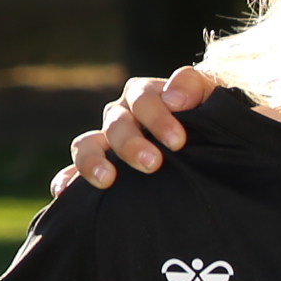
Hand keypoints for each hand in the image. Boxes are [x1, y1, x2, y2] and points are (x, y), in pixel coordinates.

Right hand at [55, 65, 217, 194]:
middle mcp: (124, 116)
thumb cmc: (216, 120)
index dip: (157, 117)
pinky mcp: (101, 168)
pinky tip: (65, 193)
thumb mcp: (214, 98)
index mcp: (149, 96)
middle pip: (116, 123)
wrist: (215, 146)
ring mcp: (109, 142)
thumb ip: (197, 87)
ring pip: (88, 144)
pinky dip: (68, 181)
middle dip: (132, 143)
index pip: (143, 97)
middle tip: (153, 164)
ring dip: (93, 161)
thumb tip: (174, 98)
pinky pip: (74, 172)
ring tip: (107, 180)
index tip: (178, 141)